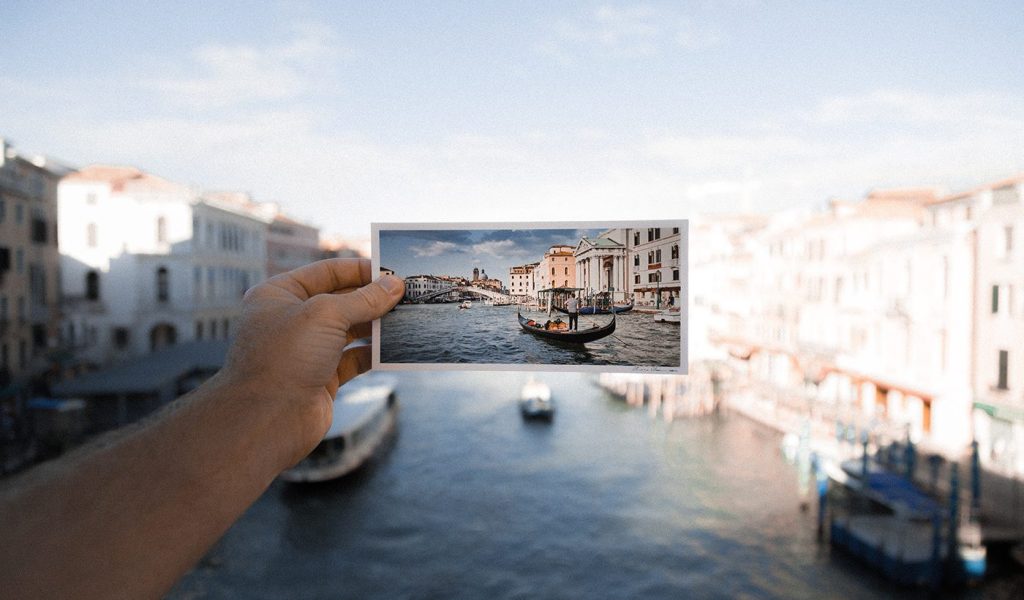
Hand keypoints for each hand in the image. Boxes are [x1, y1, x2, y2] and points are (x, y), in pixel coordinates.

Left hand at [220, 258, 403, 465]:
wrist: (267, 421)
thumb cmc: (284, 359)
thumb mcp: (326, 315)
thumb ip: (364, 299)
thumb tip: (394, 284)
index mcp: (279, 295)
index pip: (326, 273)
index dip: (359, 270)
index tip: (391, 271)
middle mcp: (290, 320)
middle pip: (340, 301)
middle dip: (372, 298)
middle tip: (406, 294)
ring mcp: (306, 350)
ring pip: (349, 330)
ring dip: (377, 325)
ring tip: (407, 317)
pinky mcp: (321, 377)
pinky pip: (353, 358)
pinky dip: (374, 353)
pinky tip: (395, 348)